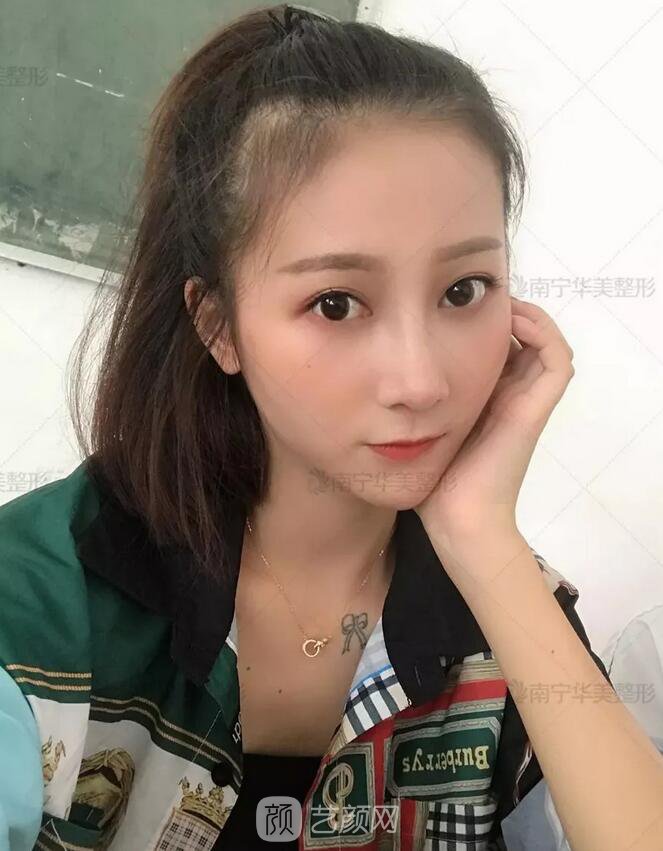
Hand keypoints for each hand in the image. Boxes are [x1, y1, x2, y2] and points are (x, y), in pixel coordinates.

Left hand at [414, 296, 574, 557]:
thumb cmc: (432, 482)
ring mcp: (526, 402)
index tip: (446, 302)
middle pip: (518, 338)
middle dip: (496, 310)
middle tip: (467, 293)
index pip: (493, 345)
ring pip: (544, 341)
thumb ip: (406, 406)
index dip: (478, 318)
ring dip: (522, 314)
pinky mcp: (536, 409)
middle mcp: (509, 395)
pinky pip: (556, 360)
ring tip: (491, 300)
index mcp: (484, 399)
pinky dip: (542, 332)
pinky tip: (507, 319)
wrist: (456, 520)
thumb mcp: (415, 430)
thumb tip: (379, 377)